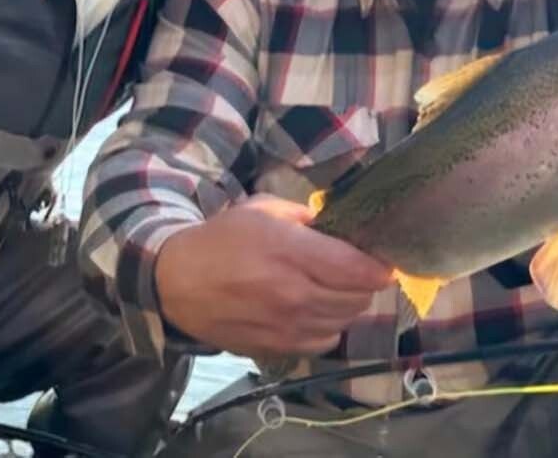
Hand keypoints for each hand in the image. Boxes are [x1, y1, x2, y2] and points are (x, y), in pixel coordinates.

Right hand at [155, 194, 393, 357]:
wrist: (177, 282)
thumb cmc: (220, 240)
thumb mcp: (261, 210)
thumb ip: (303, 216)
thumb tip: (337, 229)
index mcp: (291, 252)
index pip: (358, 270)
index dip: (378, 266)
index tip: (380, 260)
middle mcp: (294, 293)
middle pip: (358, 298)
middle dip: (364, 284)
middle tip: (354, 272)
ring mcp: (287, 326)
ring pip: (345, 322)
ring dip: (347, 307)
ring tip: (333, 291)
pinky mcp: (278, 347)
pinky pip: (324, 343)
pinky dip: (329, 328)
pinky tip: (315, 313)